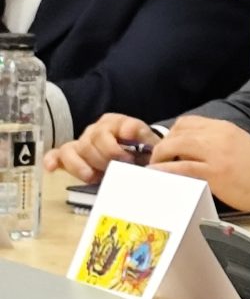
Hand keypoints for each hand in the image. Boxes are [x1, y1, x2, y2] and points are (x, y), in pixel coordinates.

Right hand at [44, 113, 158, 180]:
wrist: (135, 156)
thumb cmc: (139, 148)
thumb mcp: (147, 141)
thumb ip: (142, 136)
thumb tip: (130, 132)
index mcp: (116, 122)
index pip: (110, 129)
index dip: (116, 148)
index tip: (127, 161)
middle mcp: (95, 129)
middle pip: (90, 141)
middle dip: (103, 159)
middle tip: (114, 171)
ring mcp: (81, 141)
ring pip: (72, 149)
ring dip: (81, 165)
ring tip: (92, 176)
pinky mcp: (69, 154)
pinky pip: (56, 154)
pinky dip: (52, 160)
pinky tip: (52, 168)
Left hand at [150, 116, 249, 211]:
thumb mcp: (238, 145)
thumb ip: (216, 144)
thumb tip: (191, 152)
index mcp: (225, 127)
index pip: (188, 122)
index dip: (172, 134)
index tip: (168, 149)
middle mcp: (218, 135)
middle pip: (178, 131)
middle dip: (162, 146)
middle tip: (158, 161)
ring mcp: (216, 153)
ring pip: (175, 145)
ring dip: (159, 157)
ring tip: (155, 170)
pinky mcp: (214, 173)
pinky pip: (181, 168)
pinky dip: (164, 170)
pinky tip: (157, 176)